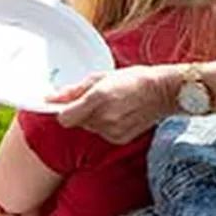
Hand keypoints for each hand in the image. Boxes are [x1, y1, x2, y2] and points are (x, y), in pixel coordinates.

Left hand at [51, 65, 179, 143]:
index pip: (64, 118)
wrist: (163, 92)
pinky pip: (103, 133)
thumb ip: (74, 89)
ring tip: (112, 104)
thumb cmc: (135, 79)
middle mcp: (104, 118)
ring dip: (95, 118)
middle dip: (81, 112)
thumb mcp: (102, 76)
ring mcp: (112, 131)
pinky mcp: (120, 139)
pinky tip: (120, 114)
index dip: (63, 111)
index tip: (65, 105)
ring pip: (90, 128)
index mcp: (98, 98)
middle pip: (77, 122)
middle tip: (98, 98)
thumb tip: (52, 98)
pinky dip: (107, 125)